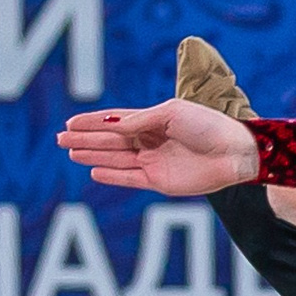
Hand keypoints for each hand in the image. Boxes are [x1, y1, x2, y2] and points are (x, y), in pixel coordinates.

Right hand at [58, 99, 260, 193]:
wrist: (235, 152)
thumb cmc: (209, 125)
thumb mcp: (172, 113)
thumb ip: (141, 120)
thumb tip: (113, 126)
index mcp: (154, 121)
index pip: (116, 121)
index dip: (93, 122)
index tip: (70, 122)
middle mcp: (151, 141)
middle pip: (111, 141)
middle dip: (86, 139)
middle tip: (60, 139)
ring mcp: (155, 162)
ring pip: (116, 159)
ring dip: (93, 155)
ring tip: (71, 152)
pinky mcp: (161, 182)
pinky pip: (130, 179)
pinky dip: (112, 175)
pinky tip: (93, 171)